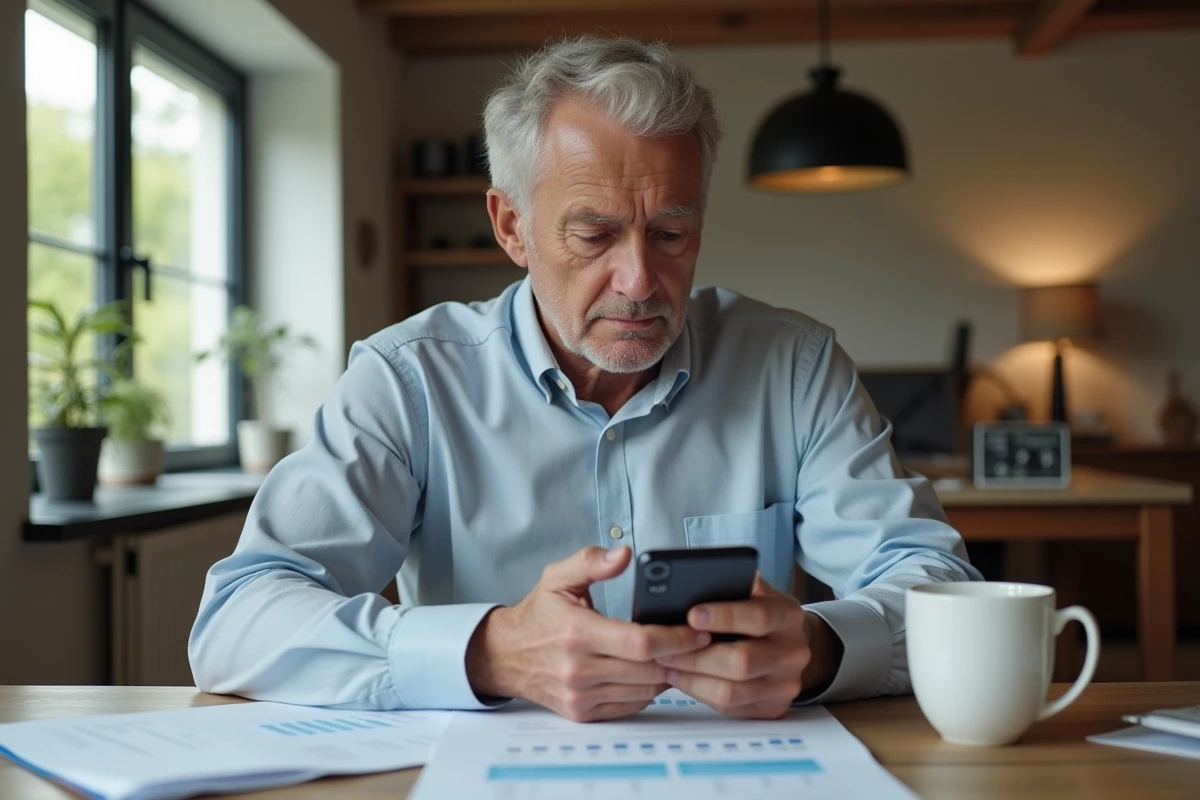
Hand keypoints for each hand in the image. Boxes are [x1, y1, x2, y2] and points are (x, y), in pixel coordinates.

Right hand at [466, 546, 710, 721]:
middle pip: (649, 669)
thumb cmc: (537, 614)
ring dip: (667, 674)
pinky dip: (648, 690)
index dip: (677, 638)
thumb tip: (624, 553)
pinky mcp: (582, 713)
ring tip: (681, 655)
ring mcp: (580, 696)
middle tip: (701, 642)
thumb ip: (591, 561)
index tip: (699, 630)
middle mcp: (578, 669)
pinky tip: (653, 671)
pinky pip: (631, 706)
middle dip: (681, 656)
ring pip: (645, 691)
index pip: (641, 642)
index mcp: (577, 632)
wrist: (504, 655)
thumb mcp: (558, 577)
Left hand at [656, 575, 841, 718]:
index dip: (724, 616)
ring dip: (692, 679)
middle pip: (742, 661)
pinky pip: (729, 707)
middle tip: (666, 648)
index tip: (692, 615)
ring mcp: (785, 684)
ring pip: (731, 691)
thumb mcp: (755, 591)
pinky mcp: (772, 707)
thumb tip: (691, 582)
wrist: (790, 644)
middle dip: (697, 656)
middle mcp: (793, 652)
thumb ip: (731, 584)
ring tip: (668, 664)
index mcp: (788, 615)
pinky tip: (683, 678)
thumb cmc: (761, 612)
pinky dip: (700, 693)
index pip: (759, 617)